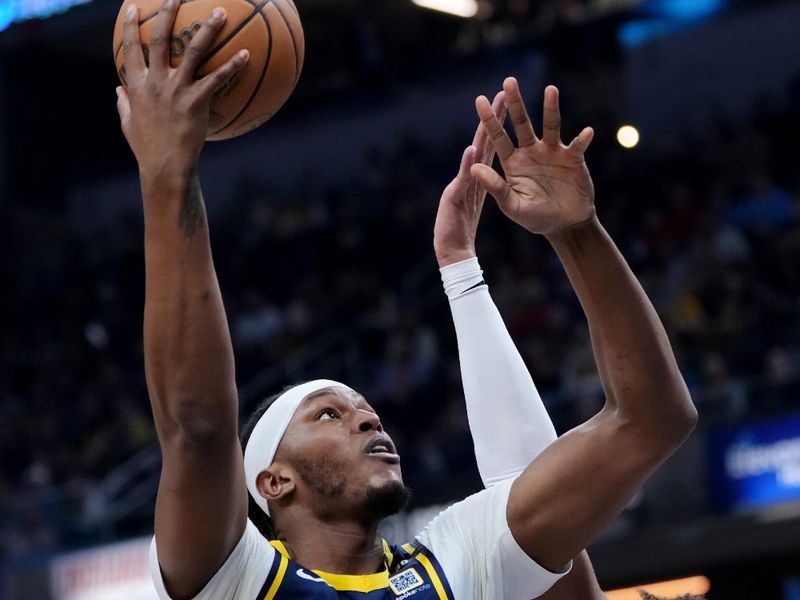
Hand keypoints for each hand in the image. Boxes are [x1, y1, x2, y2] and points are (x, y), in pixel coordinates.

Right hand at [116, 0, 248, 176]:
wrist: (165, 166)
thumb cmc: (148, 148)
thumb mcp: (128, 124)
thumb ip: (124, 103)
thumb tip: (117, 89)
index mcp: (137, 85)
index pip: (130, 48)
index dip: (129, 25)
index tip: (131, 7)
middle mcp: (156, 82)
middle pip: (159, 38)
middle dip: (167, 13)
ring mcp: (177, 90)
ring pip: (193, 51)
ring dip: (208, 29)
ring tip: (220, 12)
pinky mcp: (197, 101)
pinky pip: (218, 78)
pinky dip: (233, 65)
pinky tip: (247, 54)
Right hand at [433, 91, 506, 266]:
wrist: (451, 250)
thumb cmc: (461, 228)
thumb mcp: (473, 201)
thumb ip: (482, 183)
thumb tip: (484, 165)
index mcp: (477, 176)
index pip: (489, 144)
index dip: (497, 122)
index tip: (506, 100)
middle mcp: (469, 175)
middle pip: (482, 142)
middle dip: (491, 117)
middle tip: (501, 94)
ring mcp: (461, 184)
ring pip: (473, 156)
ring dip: (480, 135)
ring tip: (485, 116)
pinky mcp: (454, 198)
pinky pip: (464, 181)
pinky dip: (467, 167)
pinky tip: (471, 152)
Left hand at [471, 78, 595, 237]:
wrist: (564, 225)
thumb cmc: (536, 217)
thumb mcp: (512, 205)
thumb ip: (494, 187)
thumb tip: (473, 169)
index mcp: (512, 162)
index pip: (498, 138)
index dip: (490, 120)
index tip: (480, 100)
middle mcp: (531, 152)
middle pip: (522, 123)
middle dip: (515, 102)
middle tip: (509, 81)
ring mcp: (552, 152)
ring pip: (550, 126)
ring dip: (551, 108)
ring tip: (550, 89)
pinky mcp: (573, 158)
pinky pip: (577, 146)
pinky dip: (582, 140)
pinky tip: (587, 132)